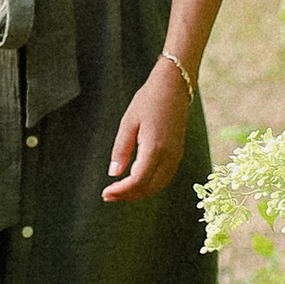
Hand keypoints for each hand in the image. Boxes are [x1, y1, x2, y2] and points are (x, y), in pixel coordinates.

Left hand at [104, 58, 192, 203]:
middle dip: (129, 195)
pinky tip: (137, 183)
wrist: (174, 87)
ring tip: (121, 192)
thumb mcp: (128, 122)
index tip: (106, 192)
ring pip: (159, 185)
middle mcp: (169, 156)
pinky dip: (151, 185)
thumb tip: (114, 174)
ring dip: (140, 192)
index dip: (122, 191)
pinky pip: (165, 177)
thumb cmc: (148, 101)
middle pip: (149, 187)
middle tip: (109, 196)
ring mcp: (176, 156)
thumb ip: (121, 150)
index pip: (138, 180)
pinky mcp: (178, 153)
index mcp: (155, 148)